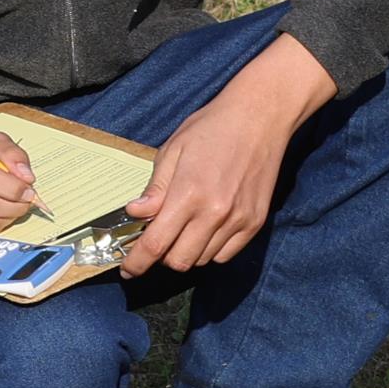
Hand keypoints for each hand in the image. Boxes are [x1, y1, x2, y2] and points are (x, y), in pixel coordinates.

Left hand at [121, 35, 336, 276]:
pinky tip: (205, 230)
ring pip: (202, 260)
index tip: (128, 270)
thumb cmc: (212, 128)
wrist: (260, 117)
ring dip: (186, 252)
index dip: (137, 263)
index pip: (155, 244)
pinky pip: (225, 255)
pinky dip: (209, 250)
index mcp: (188, 194)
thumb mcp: (173, 151)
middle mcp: (214, 213)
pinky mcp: (255, 223)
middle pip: (179, 261)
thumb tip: (136, 214)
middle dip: (161, 257)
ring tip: (183, 229)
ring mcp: (238, 220)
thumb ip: (155, 188)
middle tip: (157, 240)